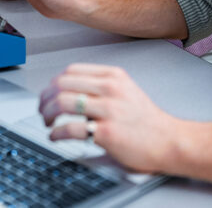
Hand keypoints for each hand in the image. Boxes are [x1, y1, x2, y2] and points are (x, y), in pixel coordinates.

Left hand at [39, 64, 178, 173]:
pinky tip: (56, 136)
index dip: (54, 82)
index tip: (49, 94)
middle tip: (43, 110)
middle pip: (62, 84)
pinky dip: (56, 133)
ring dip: (48, 114)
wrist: (169, 141)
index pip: (72, 70)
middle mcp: (111, 89)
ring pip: (63, 102)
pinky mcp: (107, 132)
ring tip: (48, 122)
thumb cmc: (146, 121)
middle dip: (46, 98)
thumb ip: (101, 87)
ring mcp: (109, 110)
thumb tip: (68, 90)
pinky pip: (71, 128)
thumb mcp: (126, 91)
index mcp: (114, 76)